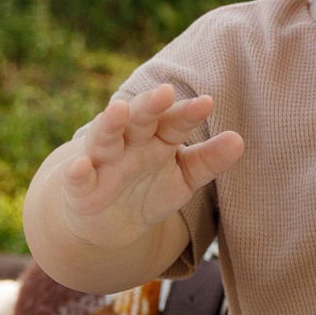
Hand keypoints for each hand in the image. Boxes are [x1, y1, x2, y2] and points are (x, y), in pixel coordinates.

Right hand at [54, 83, 241, 252]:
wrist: (107, 223)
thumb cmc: (148, 190)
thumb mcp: (183, 179)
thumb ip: (208, 161)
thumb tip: (239, 140)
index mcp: (156, 137)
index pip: (173, 121)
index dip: (188, 114)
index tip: (207, 103)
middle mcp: (129, 142)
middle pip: (138, 119)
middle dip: (150, 105)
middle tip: (165, 92)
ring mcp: (102, 161)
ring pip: (104, 138)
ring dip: (110, 124)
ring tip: (118, 110)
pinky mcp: (79, 186)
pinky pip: (77, 177)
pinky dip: (77, 172)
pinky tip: (80, 167)